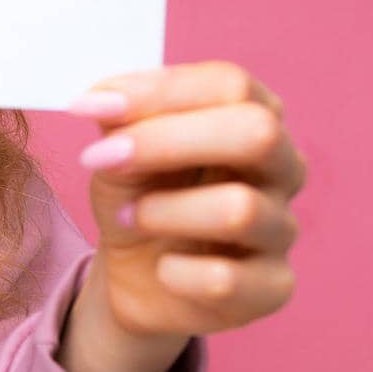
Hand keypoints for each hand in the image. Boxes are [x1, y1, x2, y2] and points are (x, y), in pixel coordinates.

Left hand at [67, 60, 307, 340]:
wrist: (140, 278)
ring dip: (163, 212)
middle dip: (165, 142)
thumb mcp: (120, 151)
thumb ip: (118, 119)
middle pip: (257, 133)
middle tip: (102, 158)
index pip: (228, 83)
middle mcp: (283, 168)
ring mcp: (283, 229)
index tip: (90, 105)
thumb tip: (101, 96)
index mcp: (252, 117)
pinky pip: (225, 280)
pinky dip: (176, 274)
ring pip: (239, 209)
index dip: (158, 92)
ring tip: (128, 217)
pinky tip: (162, 270)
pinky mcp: (273, 288)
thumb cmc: (140, 199)